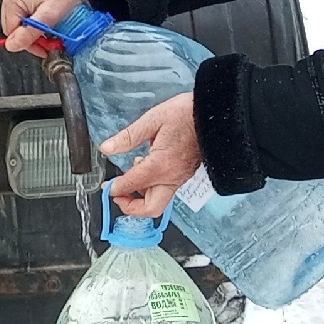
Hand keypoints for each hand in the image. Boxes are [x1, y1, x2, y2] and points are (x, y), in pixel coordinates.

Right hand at [0, 0, 119, 56]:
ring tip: (50, 28)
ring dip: (34, 29)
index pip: (10, 32)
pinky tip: (47, 19)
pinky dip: (36, 20)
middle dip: (31, 36)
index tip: (43, 48)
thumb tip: (12, 46)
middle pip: (13, 26)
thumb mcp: (48, 17)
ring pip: (20, 21)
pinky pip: (25, 12)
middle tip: (48, 41)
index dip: (27, 43)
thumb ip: (28, 34)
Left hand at [101, 93, 201, 217]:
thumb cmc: (188, 114)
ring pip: (159, 202)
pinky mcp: (184, 175)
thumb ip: (128, 137)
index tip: (107, 186)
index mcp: (160, 165)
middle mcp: (172, 177)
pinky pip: (166, 191)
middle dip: (130, 207)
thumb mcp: (153, 119)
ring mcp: (180, 178)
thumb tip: (108, 147)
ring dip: (141, 197)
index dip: (115, 188)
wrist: (216, 115)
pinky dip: (152, 188)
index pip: (131, 185)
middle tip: (118, 195)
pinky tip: (146, 169)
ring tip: (130, 179)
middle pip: (150, 209)